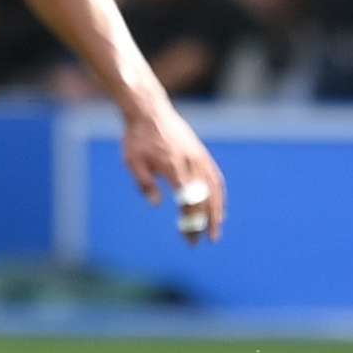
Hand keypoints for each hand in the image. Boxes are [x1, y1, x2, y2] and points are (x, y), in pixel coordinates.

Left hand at [121, 100, 225, 244]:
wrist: (149, 111)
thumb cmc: (137, 138)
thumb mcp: (133, 161)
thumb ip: (145, 184)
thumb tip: (158, 204)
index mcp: (173, 166)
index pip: (188, 200)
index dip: (191, 220)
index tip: (190, 237)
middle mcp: (191, 163)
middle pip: (204, 198)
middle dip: (205, 221)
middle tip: (205, 240)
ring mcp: (199, 157)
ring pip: (215, 189)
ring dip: (217, 210)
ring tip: (215, 229)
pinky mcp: (201, 153)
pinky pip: (215, 177)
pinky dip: (219, 194)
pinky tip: (217, 206)